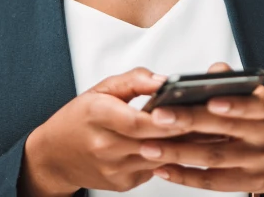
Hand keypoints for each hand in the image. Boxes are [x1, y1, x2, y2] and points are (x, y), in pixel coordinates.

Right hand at [19, 67, 191, 195]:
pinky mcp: (123, 183)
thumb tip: (163, 80)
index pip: (137, 121)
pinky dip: (167, 156)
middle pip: (153, 141)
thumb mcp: (100, 90)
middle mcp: (104, 146)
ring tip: (204, 130)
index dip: (164, 118)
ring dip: (182, 145)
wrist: (54, 157)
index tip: (188, 107)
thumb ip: (133, 81)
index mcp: (97, 116)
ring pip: (158, 158)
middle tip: (209, 117)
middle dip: (183, 131)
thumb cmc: (78, 119)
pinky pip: (153, 169)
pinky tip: (182, 145)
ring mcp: (114, 169)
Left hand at [140, 62, 263, 195]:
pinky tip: (162, 169)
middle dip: (189, 122)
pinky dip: (185, 177)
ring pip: (214, 158)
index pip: (251, 105)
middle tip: (158, 116)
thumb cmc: (262, 122)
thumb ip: (233, 81)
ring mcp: (257, 162)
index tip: (209, 100)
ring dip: (178, 153)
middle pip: (225, 130)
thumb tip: (213, 71)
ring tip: (148, 146)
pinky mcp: (247, 184)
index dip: (233, 104)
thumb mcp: (257, 98)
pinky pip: (213, 182)